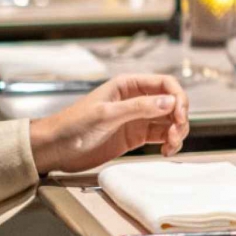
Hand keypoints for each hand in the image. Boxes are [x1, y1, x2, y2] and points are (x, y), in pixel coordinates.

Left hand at [29, 75, 189, 173]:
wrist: (56, 148)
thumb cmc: (73, 125)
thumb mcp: (106, 115)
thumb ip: (139, 108)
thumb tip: (170, 102)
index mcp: (128, 85)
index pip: (165, 84)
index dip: (178, 97)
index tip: (180, 116)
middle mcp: (137, 99)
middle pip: (172, 102)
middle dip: (179, 118)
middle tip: (176, 135)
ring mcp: (137, 118)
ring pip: (169, 121)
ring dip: (177, 132)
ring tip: (170, 146)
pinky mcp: (135, 136)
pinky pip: (161, 136)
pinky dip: (169, 143)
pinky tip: (165, 151)